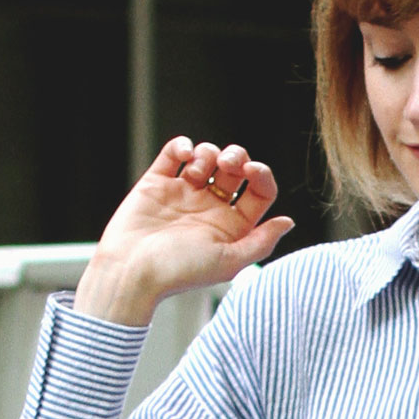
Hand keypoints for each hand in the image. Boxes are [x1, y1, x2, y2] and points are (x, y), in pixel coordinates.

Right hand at [73, 139, 293, 325]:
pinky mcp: (157, 183)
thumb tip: (288, 221)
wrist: (130, 272)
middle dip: (236, 156)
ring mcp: (183, 193)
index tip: (252, 170)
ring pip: (207, 157)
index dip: (261, 175)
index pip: (259, 192)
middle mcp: (210, 208)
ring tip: (198, 172)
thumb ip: (261, 242)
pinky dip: (182, 146)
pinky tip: (184, 155)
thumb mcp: (229, 262)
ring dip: (208, 153)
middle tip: (227, 163)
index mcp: (232, 226)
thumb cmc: (179, 272)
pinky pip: (174, 154)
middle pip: (235, 169)